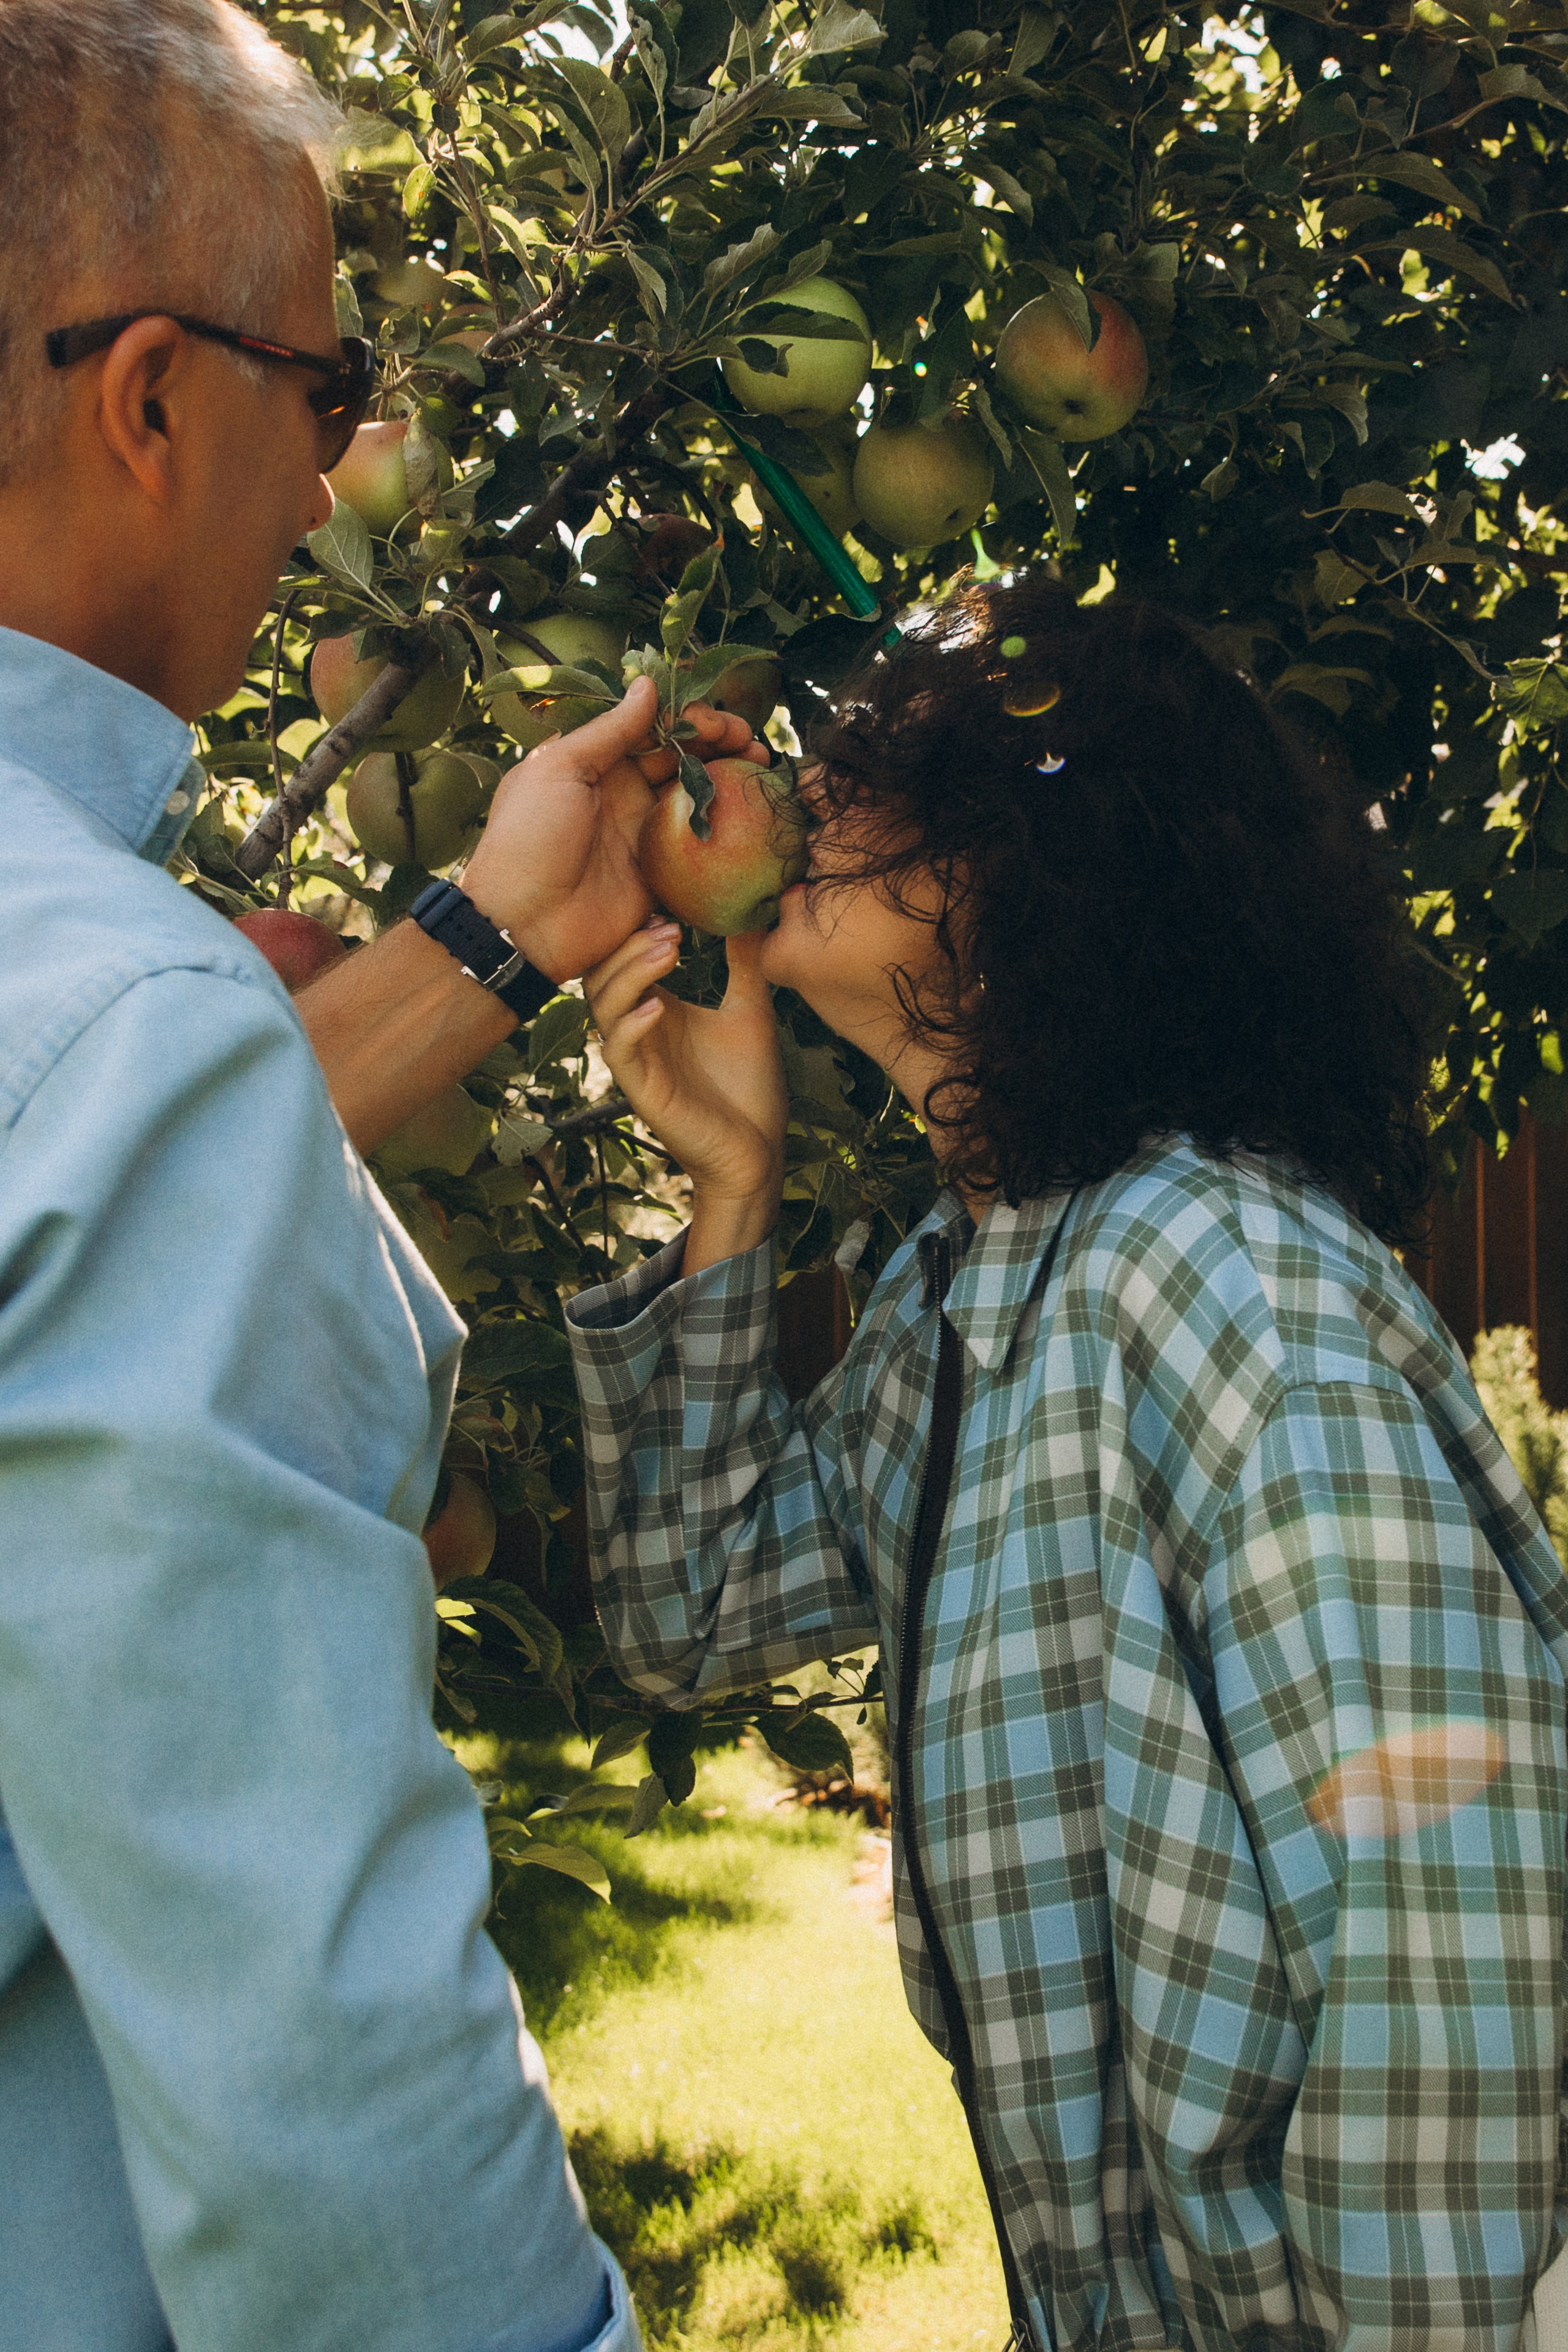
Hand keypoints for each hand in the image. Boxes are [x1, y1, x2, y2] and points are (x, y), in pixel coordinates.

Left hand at [463, 678, 766, 982]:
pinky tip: (753, 812)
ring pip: (696, 795)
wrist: (523, 922)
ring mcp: (643, 832)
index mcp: (595, 762)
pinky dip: (727, 828)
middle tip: (749, 741)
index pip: (650, 727)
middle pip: (680, 757)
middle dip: (718, 743)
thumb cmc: (529, 836)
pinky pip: (699, 846)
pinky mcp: (660, 873)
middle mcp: (622, 792)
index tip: (712, 721)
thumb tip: (647, 683)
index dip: (685, 717)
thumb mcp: (559, 768)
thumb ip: (609, 729)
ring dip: (729, 777)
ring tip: (761, 765)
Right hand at [585, 924, 786, 1270]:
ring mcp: (637, 1062)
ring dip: (631, 974)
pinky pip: (619, 1052)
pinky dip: (633, 1025)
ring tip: (669, 952)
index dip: (635, 932)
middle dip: (630, 946)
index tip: (669, 909)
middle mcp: (638, 1032)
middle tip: (670, 927)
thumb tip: (751, 912)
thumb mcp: (750, 1010)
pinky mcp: (642, 1091)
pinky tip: (659, 1007)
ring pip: (603, 1008)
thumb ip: (744, 963)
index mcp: (656, 1011)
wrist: (758, 1150)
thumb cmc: (749, 1086)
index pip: (622, 961)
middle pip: (602, 976)